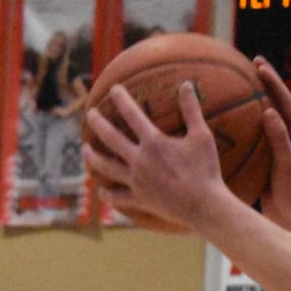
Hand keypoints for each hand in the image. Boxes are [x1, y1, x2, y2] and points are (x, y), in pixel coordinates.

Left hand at [82, 83, 227, 231]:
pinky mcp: (140, 199)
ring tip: (85, 149)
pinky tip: (102, 191)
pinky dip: (108, 195)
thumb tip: (186, 84)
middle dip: (98, 123)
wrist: (204, 205)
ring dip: (93, 157)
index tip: (113, 89)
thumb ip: (191, 110)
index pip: (132, 115)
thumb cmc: (205, 170)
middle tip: (90, 114)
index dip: (121, 99)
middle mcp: (139, 160)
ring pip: (106, 167)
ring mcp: (136, 181)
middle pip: (111, 138)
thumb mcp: (202, 136)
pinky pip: (118, 197)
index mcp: (153, 142)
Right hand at [250, 57, 290, 234]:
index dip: (272, 81)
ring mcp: (278, 145)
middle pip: (275, 101)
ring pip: (262, 116)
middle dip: (263, 82)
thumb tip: (269, 111)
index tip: (259, 65)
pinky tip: (223, 119)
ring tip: (235, 83)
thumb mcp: (286, 163)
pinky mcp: (266, 156)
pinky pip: (252, 134)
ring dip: (250, 100)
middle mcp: (290, 135)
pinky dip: (240, 124)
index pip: (285, 100)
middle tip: (249, 63)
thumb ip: (279, 137)